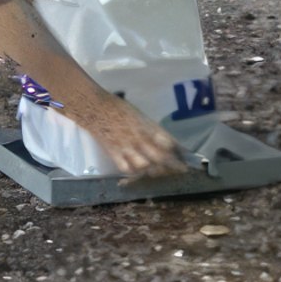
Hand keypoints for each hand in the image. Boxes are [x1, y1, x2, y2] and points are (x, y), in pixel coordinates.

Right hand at [63, 91, 186, 177]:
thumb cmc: (118, 107)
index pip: (168, 142)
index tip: (185, 158)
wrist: (95, 108)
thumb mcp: (139, 115)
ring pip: (145, 166)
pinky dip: (135, 173)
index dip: (178, 152)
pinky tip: (140, 173)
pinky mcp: (114, 154)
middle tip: (181, 171)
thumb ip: (151, 128)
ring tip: (161, 173)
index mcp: (147, 126)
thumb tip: (163, 140)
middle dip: (172, 166)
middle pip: (160, 157)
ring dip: (154, 171)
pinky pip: (127, 169)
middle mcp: (139, 138)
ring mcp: (126, 147)